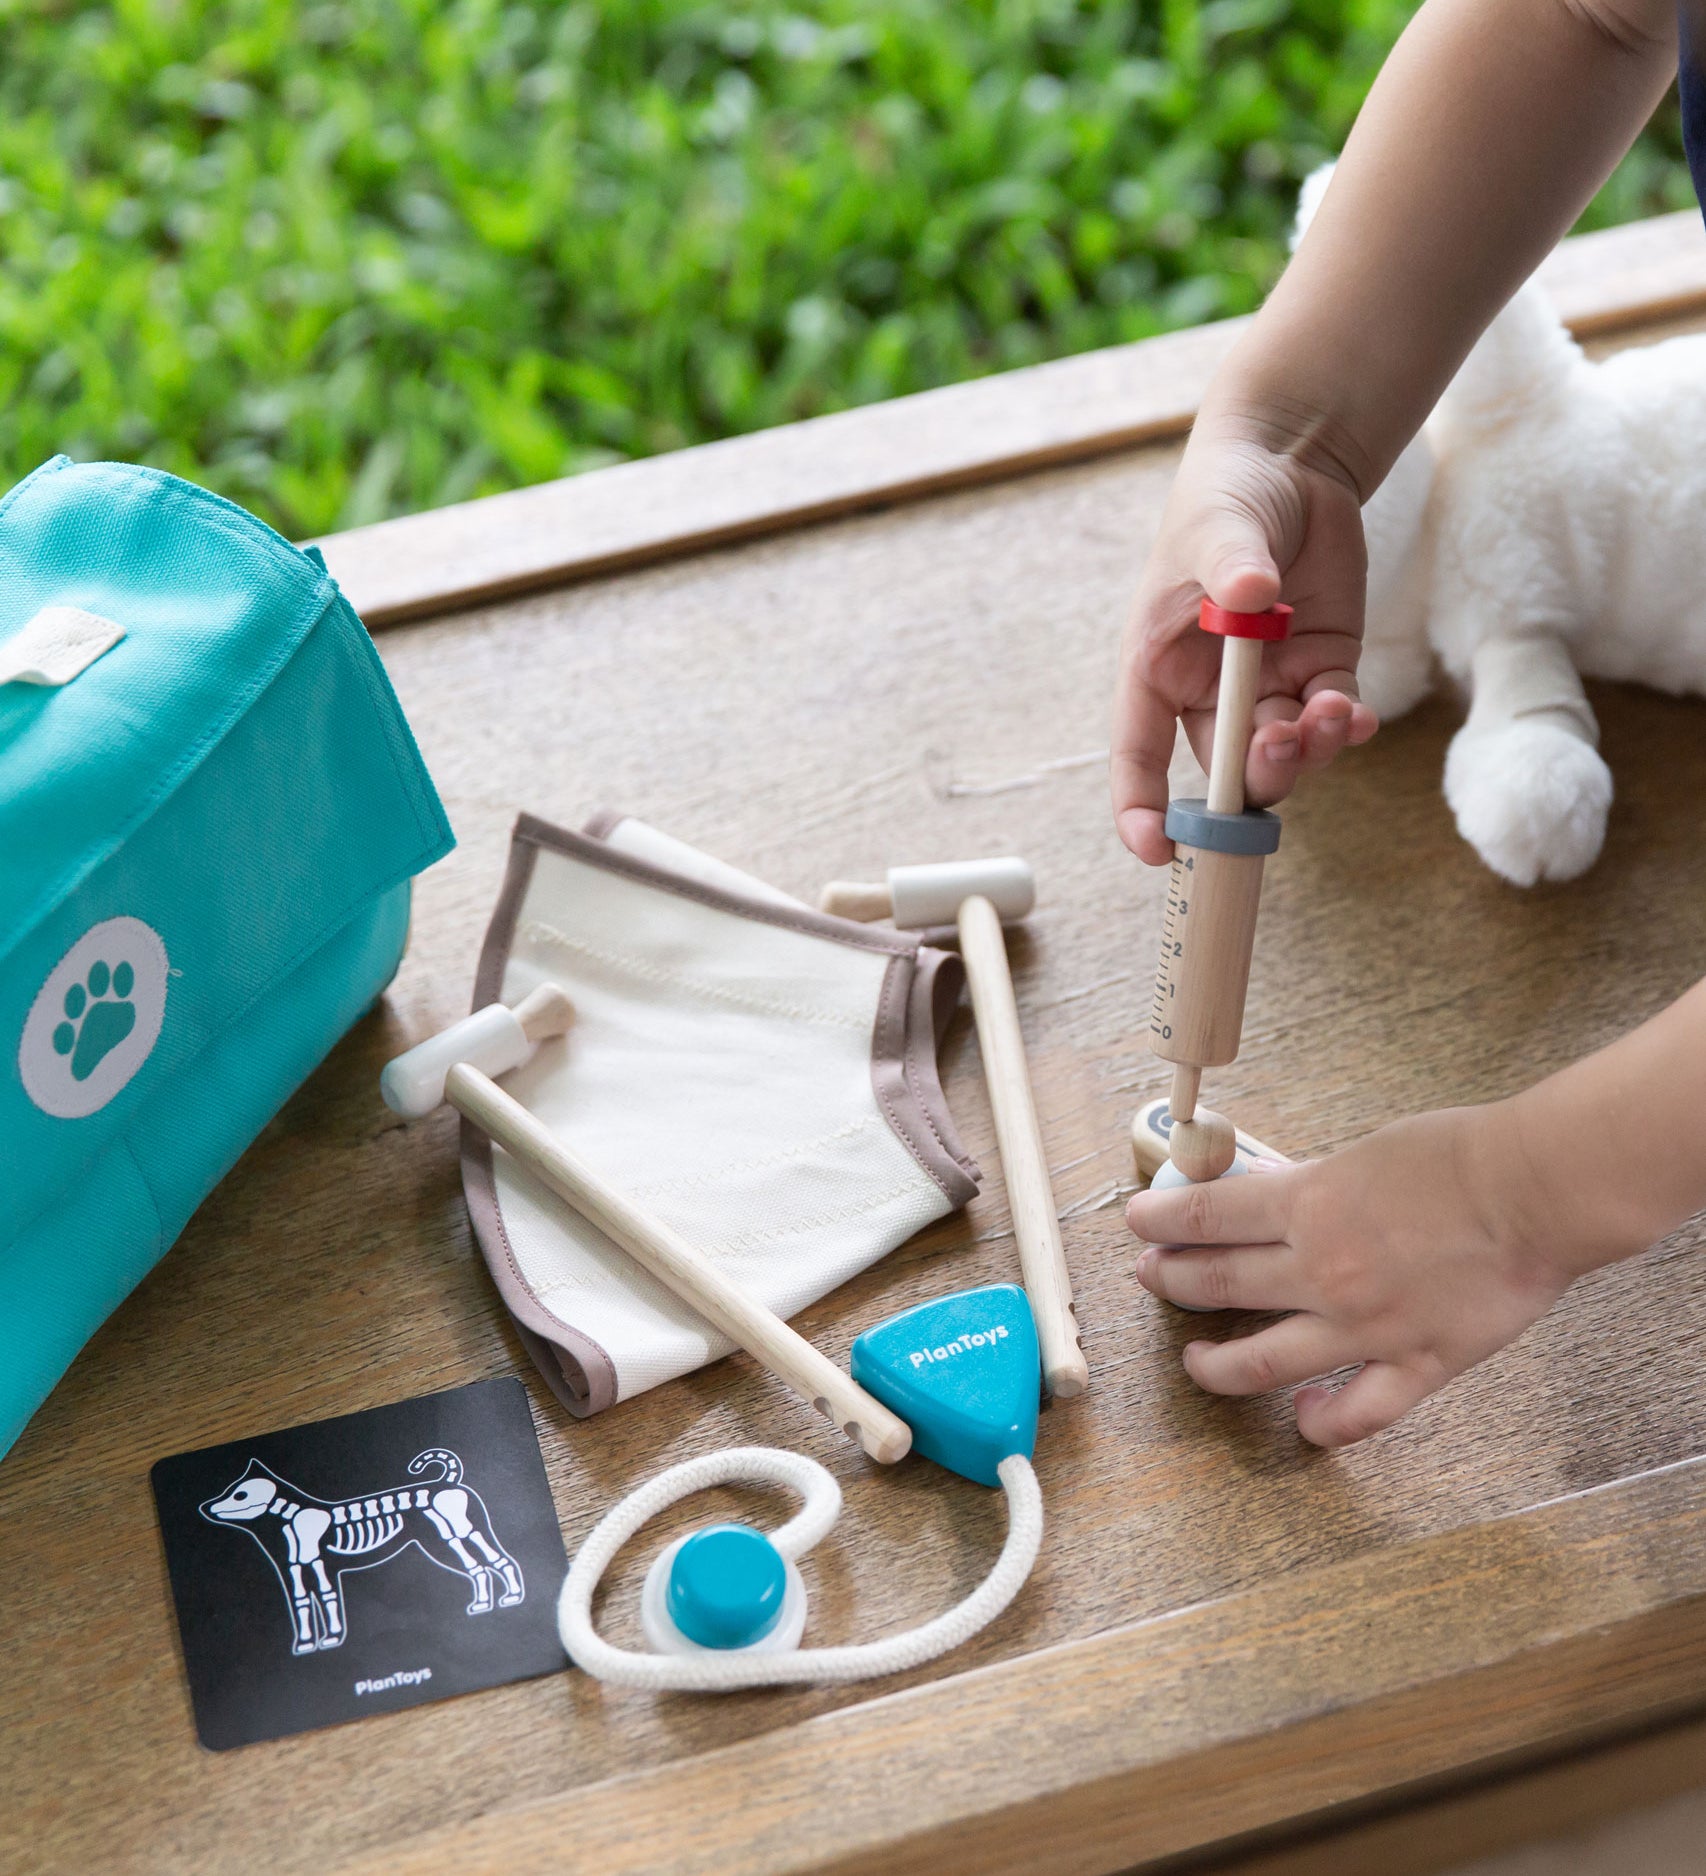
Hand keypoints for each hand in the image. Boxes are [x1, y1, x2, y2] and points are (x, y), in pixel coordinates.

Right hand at [1112, 414, 1377, 864]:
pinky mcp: (1323, 669)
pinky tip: (1355, 714)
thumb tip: (1252, 594)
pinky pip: (1332, 719)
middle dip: (1254, 773)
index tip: (1159, 848)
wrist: (1292, 463)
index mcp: (1158, 669)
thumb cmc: (1228, 497)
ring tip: (1334, 715)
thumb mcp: (1220, 526)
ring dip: (1309, 752)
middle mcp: (1210, 693)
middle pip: (1225, 768)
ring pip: (1285, 754)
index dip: (1142, 808)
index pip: (1138, 755)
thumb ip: (1234, 564)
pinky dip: (1345, 727)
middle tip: (1284, 742)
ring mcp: (1270, 687)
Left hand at [1124, 1104, 1594, 1446]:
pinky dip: (1322, 1424)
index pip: (1204, 1216)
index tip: (1136, 1224)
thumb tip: (1278, 1202)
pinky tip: (1302, 1421)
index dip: (1160, 1221)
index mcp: (1307, 1204)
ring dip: (1215, 1364)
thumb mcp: (1361, 1153)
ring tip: (1195, 1360)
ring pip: (1262, 1363)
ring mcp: (1364, 1326)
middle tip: (1150, 1278)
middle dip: (1172, 1281)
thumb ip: (1315, 1187)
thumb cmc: (1458, 1156)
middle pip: (1219, 1282)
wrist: (1535, 1189)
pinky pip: (1356, 1413)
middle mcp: (1321, 1270)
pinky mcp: (1415, 1363)